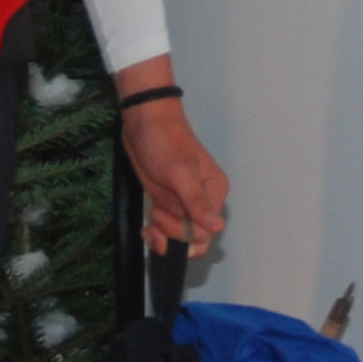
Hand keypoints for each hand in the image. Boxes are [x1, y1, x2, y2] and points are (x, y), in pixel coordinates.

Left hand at [117, 81, 227, 255]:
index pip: (206, 232)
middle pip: (194, 238)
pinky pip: (167, 228)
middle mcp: (203, 202)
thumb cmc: (165, 142)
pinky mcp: (168, 202)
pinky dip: (156, 232)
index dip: (184, 233)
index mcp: (213, 193)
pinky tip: (146, 228)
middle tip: (155, 217)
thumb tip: (218, 227)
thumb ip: (197, 201)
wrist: (144, 122)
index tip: (163, 217)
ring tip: (149, 224)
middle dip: (172, 235)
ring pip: (179, 237)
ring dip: (162, 237)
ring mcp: (184, 203)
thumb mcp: (180, 172)